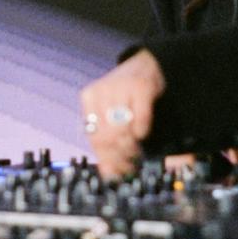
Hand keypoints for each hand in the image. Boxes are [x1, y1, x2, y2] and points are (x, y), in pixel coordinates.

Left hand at [79, 49, 164, 177]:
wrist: (147, 64)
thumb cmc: (127, 95)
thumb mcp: (112, 114)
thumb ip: (108, 141)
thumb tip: (109, 174)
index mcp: (90, 97)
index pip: (94, 137)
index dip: (106, 160)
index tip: (117, 172)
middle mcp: (102, 90)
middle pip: (106, 136)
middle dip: (120, 156)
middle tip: (130, 164)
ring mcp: (121, 86)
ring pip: (121, 130)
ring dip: (131, 147)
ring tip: (137, 152)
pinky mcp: (141, 86)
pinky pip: (140, 118)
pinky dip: (142, 131)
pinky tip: (143, 134)